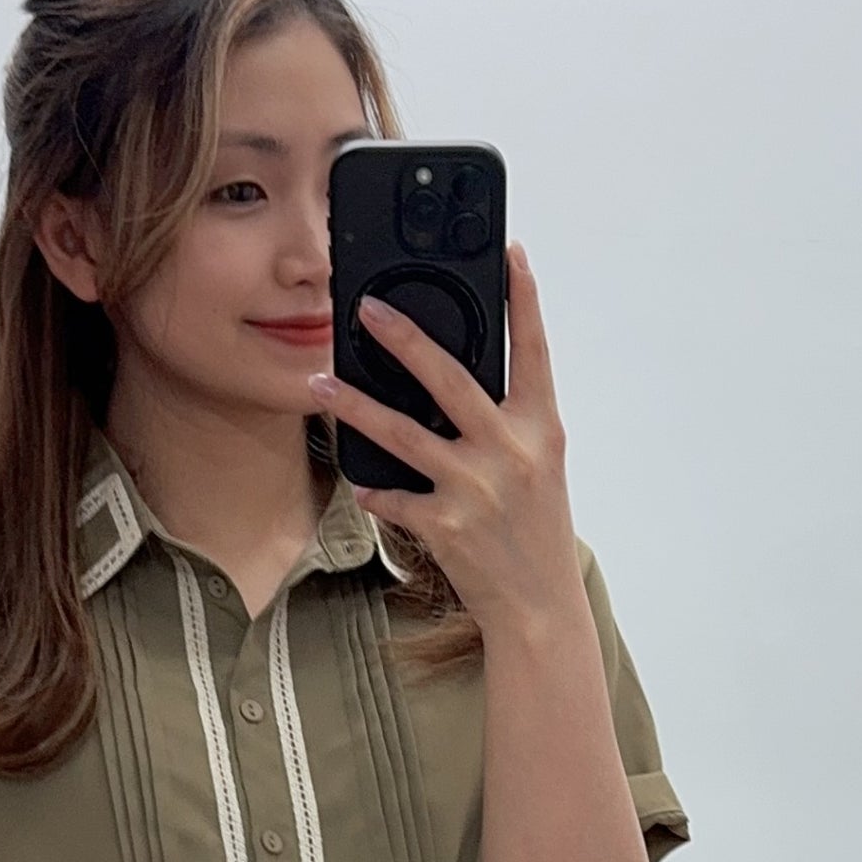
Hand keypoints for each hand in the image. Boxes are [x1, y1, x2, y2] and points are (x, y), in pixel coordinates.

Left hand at [307, 242, 582, 638]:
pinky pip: (393, 496)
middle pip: (450, 378)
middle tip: (366, 308)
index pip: (533, 350)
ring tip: (321, 382)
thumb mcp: (538, 466)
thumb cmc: (536, 530)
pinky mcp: (445, 524)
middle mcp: (510, 451)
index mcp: (540, 428)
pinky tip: (360, 481)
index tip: (511, 255)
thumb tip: (459, 377)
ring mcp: (476, 488)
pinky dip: (374, 488)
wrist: (540, 606)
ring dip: (355, 406)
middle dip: (405, 338)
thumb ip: (508, 419)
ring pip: (403, 433)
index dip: (524, 299)